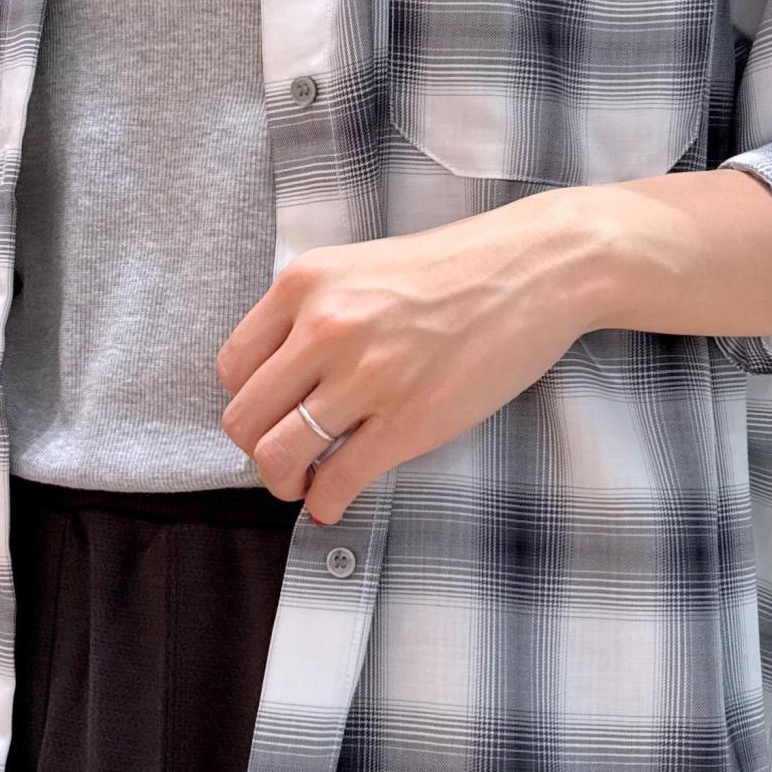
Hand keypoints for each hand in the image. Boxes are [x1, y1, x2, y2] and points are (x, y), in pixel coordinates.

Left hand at [215, 190, 593, 523]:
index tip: (274, 414)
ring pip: (277, 457)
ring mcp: (367, 376)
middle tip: (288, 456)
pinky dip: (326, 504)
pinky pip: (337, 482)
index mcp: (305, 285)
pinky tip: (336, 501)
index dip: (249, 402)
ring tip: (308, 483)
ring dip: (285, 484)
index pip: (232, 368)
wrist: (538, 268)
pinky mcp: (408, 421)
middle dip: (258, 451)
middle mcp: (325, 328)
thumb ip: (314, 313)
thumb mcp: (361, 268)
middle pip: (243, 420)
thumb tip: (281, 380)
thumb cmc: (458, 269)